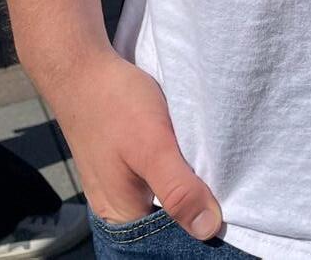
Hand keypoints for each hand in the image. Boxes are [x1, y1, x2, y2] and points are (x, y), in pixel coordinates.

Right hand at [32, 44, 222, 239]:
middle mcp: (117, 208)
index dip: (197, 230)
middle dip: (195, 207)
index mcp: (121, 217)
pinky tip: (194, 156)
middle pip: (165, 223)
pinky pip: (156, 178)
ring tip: (215, 172)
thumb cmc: (115, 105)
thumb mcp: (153, 146)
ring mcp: (120, 185)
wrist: (82, 69)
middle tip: (227, 187)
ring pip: (163, 200)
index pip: (166, 243)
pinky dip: (177, 170)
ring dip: (188, 187)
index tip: (228, 213)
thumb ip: (178, 189)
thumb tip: (208, 230)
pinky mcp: (125, 163)